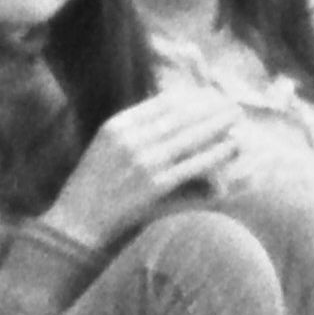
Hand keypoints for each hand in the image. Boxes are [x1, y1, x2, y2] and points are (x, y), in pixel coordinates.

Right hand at [43, 96, 242, 249]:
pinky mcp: (155, 185)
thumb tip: (164, 107)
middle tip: (231, 101)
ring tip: (236, 116)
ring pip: (189, 137)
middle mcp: (130, 140)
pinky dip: (214, 153)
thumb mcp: (105, 145)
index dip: (190, 97)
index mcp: (117, 126)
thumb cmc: (92, 185)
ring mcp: (143, 162)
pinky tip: (231, 145)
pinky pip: (191, 165)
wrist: (77, 221)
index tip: (209, 94)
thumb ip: (132, 127)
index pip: (161, 103)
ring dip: (217, 125)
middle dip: (209, 107)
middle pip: (179, 116)